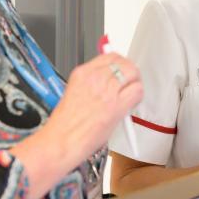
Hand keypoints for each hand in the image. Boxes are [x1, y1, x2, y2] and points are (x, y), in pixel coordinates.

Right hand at [10, 53, 142, 198]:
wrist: (61, 141)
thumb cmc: (65, 125)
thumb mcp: (74, 94)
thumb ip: (92, 85)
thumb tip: (109, 82)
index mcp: (82, 73)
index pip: (110, 56)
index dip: (120, 63)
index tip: (122, 71)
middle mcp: (95, 77)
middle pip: (124, 62)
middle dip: (130, 72)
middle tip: (130, 82)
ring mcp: (106, 89)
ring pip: (133, 74)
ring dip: (135, 83)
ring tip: (130, 94)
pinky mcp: (116, 104)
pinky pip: (137, 91)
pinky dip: (137, 96)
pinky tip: (131, 104)